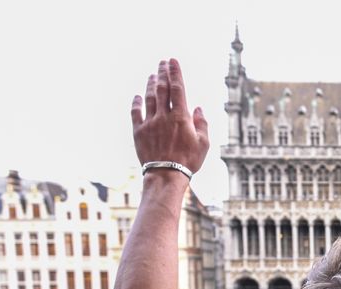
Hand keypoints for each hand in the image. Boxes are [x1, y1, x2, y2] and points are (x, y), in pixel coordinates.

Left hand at [131, 58, 209, 174]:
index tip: (173, 61)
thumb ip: (202, 123)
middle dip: (162, 73)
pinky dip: (137, 102)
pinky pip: (136, 113)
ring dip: (151, 85)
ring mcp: (150, 123)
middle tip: (162, 62)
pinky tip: (138, 96)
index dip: (175, 72)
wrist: (166, 175)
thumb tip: (197, 108)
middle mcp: (164, 116)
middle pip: (162, 88)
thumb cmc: (188, 161)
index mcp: (181, 117)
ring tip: (153, 75)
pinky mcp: (139, 131)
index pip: (177, 88)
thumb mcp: (204, 143)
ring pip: (149, 98)